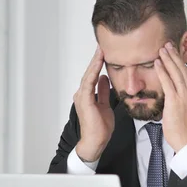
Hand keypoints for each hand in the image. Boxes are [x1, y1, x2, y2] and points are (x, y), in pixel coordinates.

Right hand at [73, 46, 114, 161]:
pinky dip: (93, 72)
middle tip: (102, 45)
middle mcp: (82, 94)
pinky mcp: (85, 101)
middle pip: (89, 72)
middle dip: (96, 59)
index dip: (98, 64)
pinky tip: (99, 63)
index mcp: (87, 96)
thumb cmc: (100, 128)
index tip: (104, 52)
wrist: (95, 142)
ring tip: (101, 50)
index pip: (92, 75)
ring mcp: (82, 97)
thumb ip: (103, 92)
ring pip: (88, 75)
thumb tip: (104, 79)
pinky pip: (89, 83)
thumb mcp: (105, 105)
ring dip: (95, 62)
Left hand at [154, 42, 186, 151]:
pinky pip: (167, 82)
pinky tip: (157, 63)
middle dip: (174, 56)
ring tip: (162, 49)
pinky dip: (162, 71)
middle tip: (168, 45)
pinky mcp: (175, 100)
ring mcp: (184, 96)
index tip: (174, 53)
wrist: (186, 140)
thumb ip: (183, 100)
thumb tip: (176, 95)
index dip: (180, 62)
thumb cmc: (185, 129)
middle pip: (182, 69)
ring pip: (176, 72)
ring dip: (168, 59)